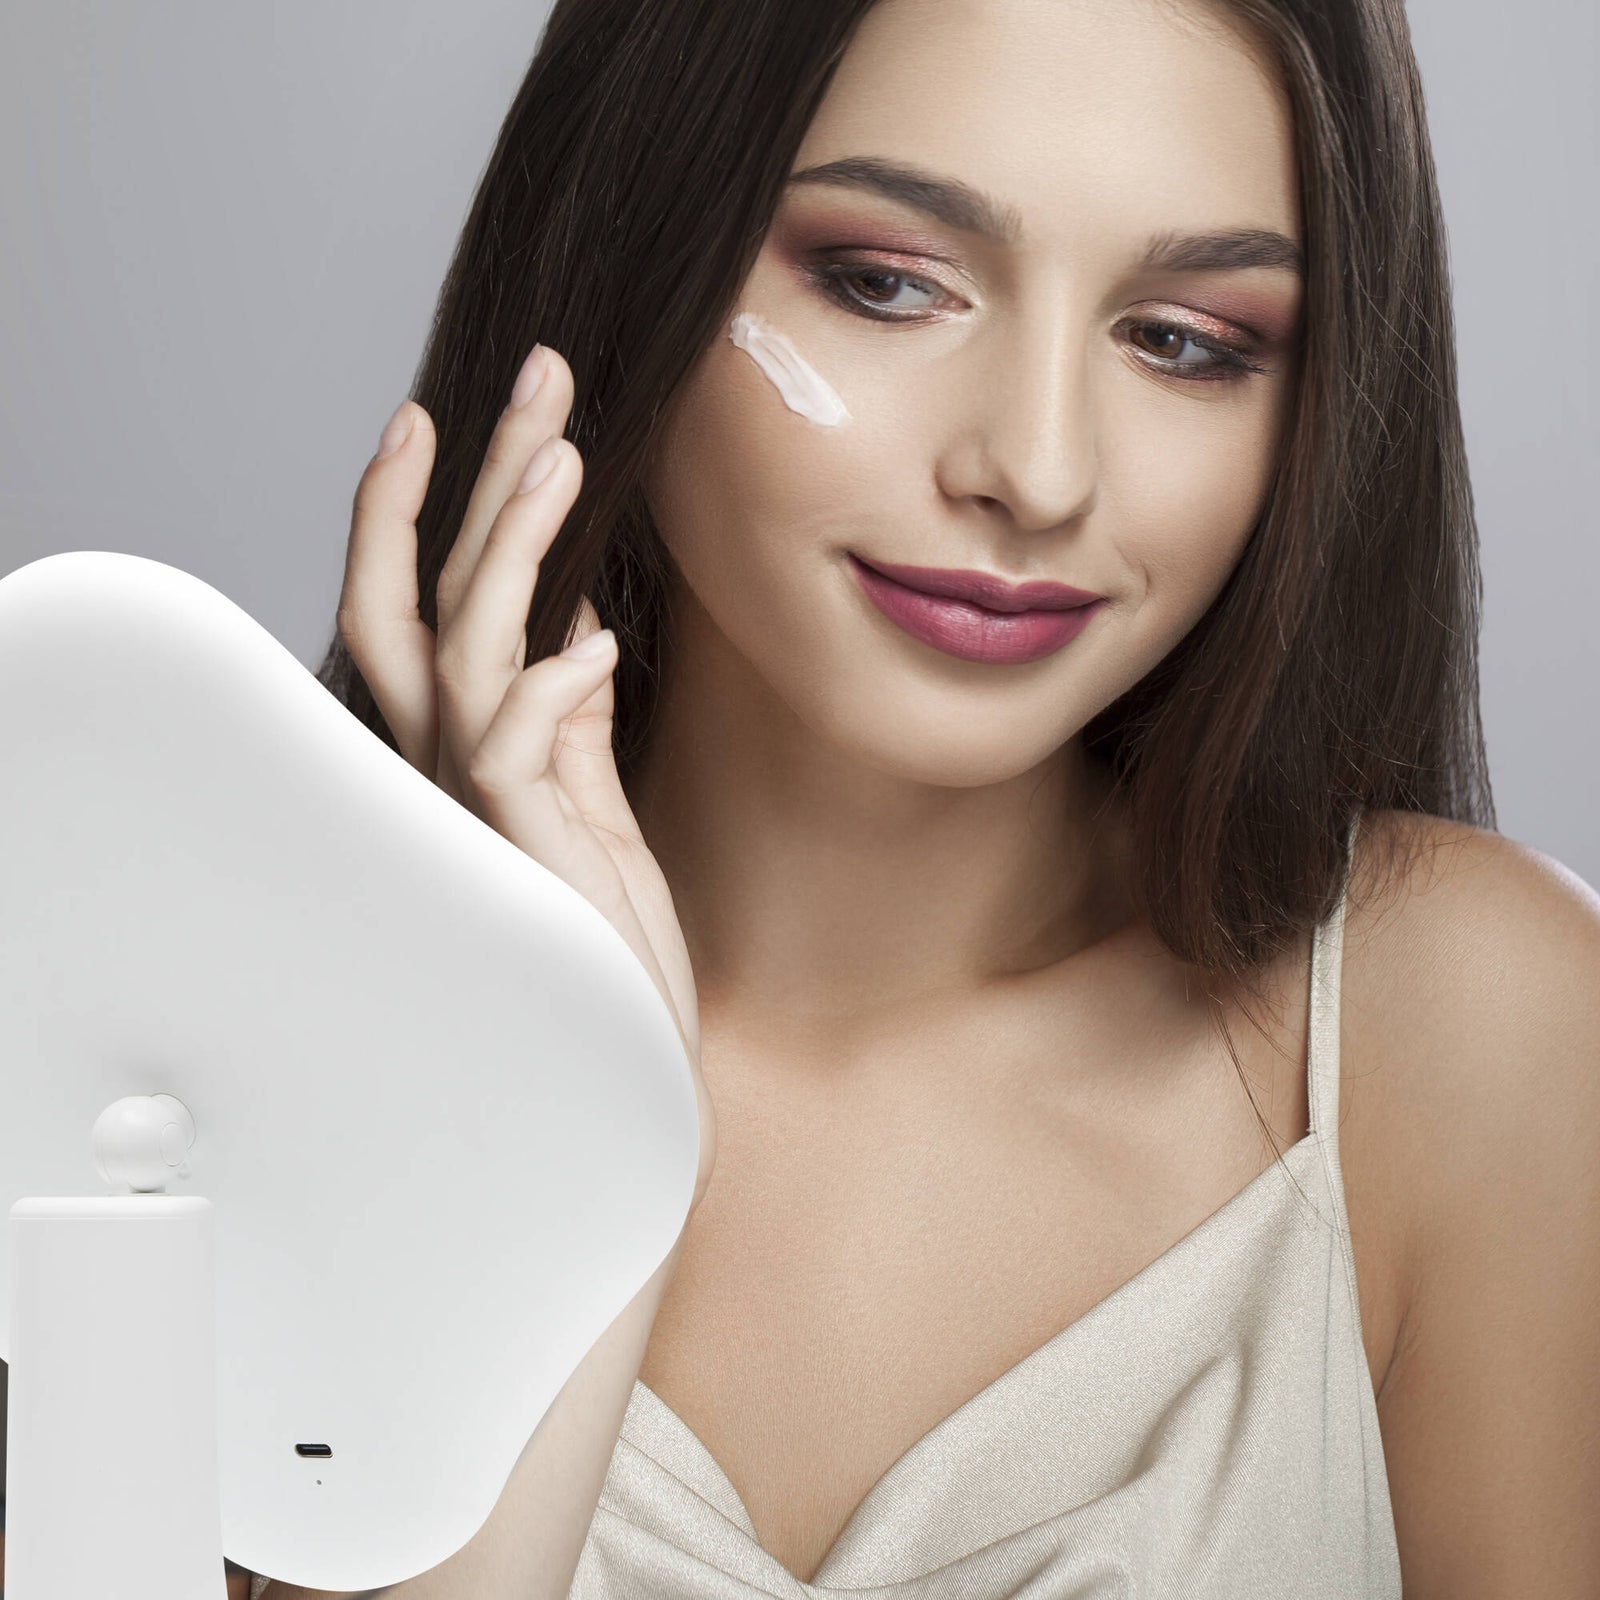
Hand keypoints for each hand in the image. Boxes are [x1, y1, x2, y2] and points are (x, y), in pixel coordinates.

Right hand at [335, 344, 715, 1206]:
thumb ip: (570, 721)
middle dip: (475, 481)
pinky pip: (513, 754)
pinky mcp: (526, 857)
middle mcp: (456, 772)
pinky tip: (601, 646)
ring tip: (566, 457)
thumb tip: (579, 633)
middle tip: (537, 375)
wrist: (628, 1057)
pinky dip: (552, 691)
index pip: (424, 607)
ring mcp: (483, 813)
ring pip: (462, 651)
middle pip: (426, 599)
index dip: (431, 510)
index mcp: (472, 751)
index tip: (471, 415)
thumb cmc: (606, 938)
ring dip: (511, 548)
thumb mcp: (592, 806)